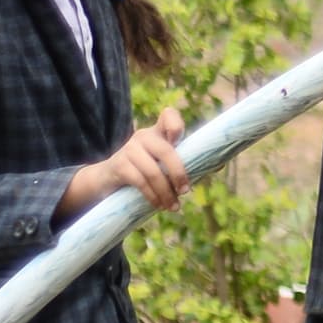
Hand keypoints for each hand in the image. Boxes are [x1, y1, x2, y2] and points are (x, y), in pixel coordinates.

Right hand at [62, 107, 187, 216]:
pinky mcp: (119, 165)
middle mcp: (143, 136)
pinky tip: (158, 205)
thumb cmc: (143, 171)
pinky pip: (140, 182)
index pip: (169, 116)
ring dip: (166, 192)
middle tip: (185, 191)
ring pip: (153, 172)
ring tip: (173, 206)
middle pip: (166, 151)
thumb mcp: (160, 162)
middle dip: (179, 174)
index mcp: (157, 132)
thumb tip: (216, 167)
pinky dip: (153, 196)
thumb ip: (182, 161)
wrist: (106, 180)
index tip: (179, 142)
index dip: (177, 126)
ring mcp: (129, 149)